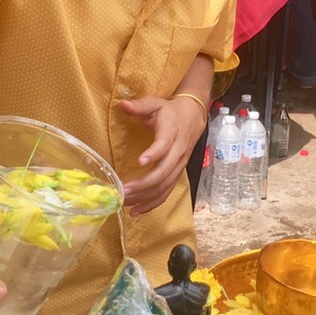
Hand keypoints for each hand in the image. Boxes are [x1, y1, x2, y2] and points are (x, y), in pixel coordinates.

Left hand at [119, 95, 207, 215]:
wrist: (193, 117)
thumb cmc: (169, 111)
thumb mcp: (155, 103)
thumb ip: (139, 106)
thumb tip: (123, 105)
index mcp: (171, 132)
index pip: (164, 145)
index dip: (154, 153)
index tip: (140, 161)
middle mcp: (177, 152)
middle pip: (163, 172)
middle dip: (143, 184)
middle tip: (123, 191)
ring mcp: (178, 165)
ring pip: (164, 186)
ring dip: (145, 197)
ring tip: (125, 203)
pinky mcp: (176, 174)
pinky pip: (166, 192)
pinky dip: (152, 203)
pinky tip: (137, 211)